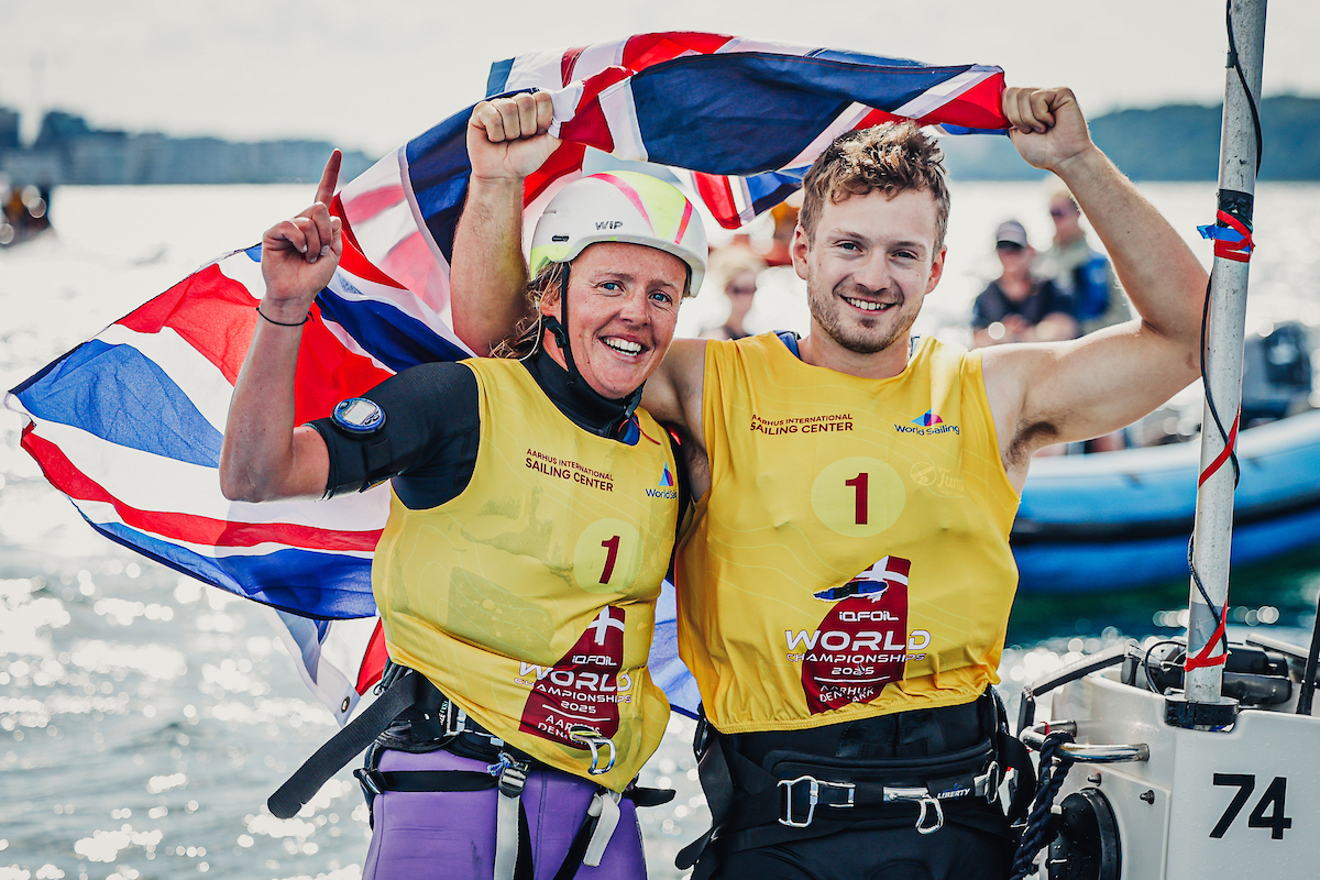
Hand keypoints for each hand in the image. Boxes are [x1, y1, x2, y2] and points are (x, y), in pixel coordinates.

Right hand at [260, 151, 342, 317]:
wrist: (297, 293)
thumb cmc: (314, 275)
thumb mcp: (334, 253)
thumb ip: (335, 232)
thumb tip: (328, 213)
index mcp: (318, 222)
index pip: (324, 193)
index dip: (331, 172)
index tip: (337, 151)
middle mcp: (301, 219)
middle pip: (320, 208)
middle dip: (326, 234)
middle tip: (319, 252)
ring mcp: (287, 225)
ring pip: (309, 220)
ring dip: (314, 244)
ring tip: (307, 257)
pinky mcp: (272, 232)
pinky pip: (291, 226)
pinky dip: (300, 241)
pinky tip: (296, 252)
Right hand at [467, 92, 560, 181]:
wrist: (504, 175)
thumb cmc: (524, 159)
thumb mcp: (548, 145)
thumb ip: (559, 127)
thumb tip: (568, 110)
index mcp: (533, 107)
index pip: (543, 97)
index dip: (542, 118)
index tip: (538, 133)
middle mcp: (516, 102)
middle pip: (526, 101)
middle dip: (526, 128)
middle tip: (520, 138)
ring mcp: (498, 105)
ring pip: (508, 108)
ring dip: (510, 132)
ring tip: (507, 140)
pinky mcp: (481, 112)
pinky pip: (492, 116)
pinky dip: (495, 134)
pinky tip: (494, 138)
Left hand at [1003, 87, 1096, 173]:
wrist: (1064, 159)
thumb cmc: (1043, 152)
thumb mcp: (1016, 134)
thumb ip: (1008, 116)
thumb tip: (997, 103)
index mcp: (1027, 106)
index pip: (1007, 94)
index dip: (1007, 111)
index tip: (1016, 128)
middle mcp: (1038, 97)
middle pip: (1012, 92)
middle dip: (1017, 117)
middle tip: (1030, 131)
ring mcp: (1050, 93)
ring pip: (1023, 94)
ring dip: (1029, 118)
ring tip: (1042, 128)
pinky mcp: (1062, 92)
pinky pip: (1038, 96)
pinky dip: (1041, 115)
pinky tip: (1053, 122)